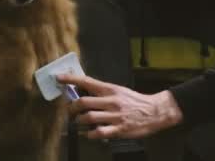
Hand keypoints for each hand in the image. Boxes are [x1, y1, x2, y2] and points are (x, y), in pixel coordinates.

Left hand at [56, 74, 182, 139]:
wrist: (155, 111)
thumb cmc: (135, 101)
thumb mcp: (119, 91)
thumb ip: (102, 92)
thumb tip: (84, 92)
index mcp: (110, 90)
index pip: (87, 81)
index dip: (71, 79)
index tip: (59, 78)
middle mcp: (111, 101)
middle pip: (84, 102)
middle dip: (72, 108)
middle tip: (70, 111)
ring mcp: (115, 116)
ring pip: (89, 117)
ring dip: (79, 121)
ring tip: (79, 122)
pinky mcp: (119, 129)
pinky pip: (99, 132)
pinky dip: (90, 134)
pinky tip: (89, 134)